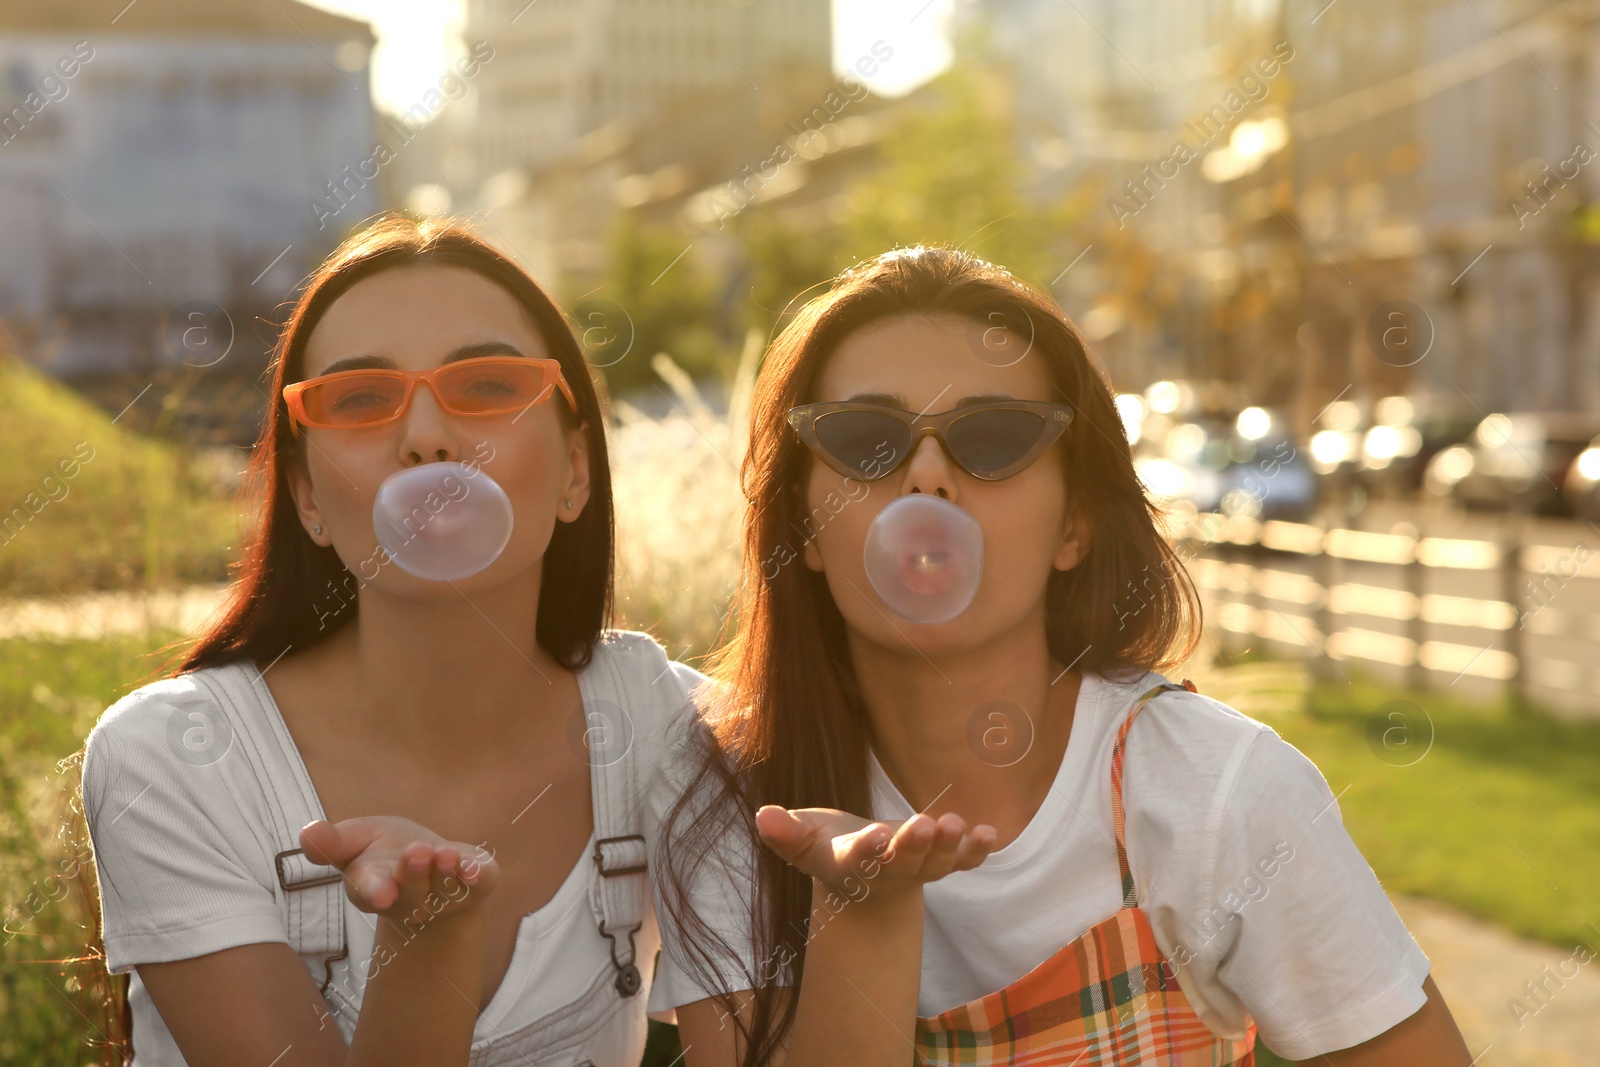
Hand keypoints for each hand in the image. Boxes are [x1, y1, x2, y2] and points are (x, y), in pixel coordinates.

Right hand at [299, 816, 497, 918]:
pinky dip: (476, 876)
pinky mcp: (475, 886)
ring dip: (444, 872)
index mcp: (374, 887)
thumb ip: (332, 842)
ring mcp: (444, 896)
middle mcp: (409, 898)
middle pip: (411, 890)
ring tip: (444, 854)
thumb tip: (306, 833)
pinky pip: (477, 884)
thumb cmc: (386, 852)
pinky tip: (475, 867)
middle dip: (413, 873)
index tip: (381, 893)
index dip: (375, 891)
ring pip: (443, 888)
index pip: (371, 892)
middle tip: (416, 853)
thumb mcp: (356, 841)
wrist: (433, 864)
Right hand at [754, 806, 996, 900]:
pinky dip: (976, 852)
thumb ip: (786, 833)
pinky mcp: (939, 862)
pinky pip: (962, 862)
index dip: (868, 851)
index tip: (877, 837)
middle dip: (915, 846)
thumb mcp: (803, 840)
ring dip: (948, 847)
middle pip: (903, 863)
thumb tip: (764, 816)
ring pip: (935, 865)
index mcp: (850, 866)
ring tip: (956, 824)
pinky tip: (989, 834)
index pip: (858, 860)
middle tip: (926, 826)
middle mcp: (887, 872)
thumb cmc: (828, 848)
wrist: (863, 878)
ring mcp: (917, 869)